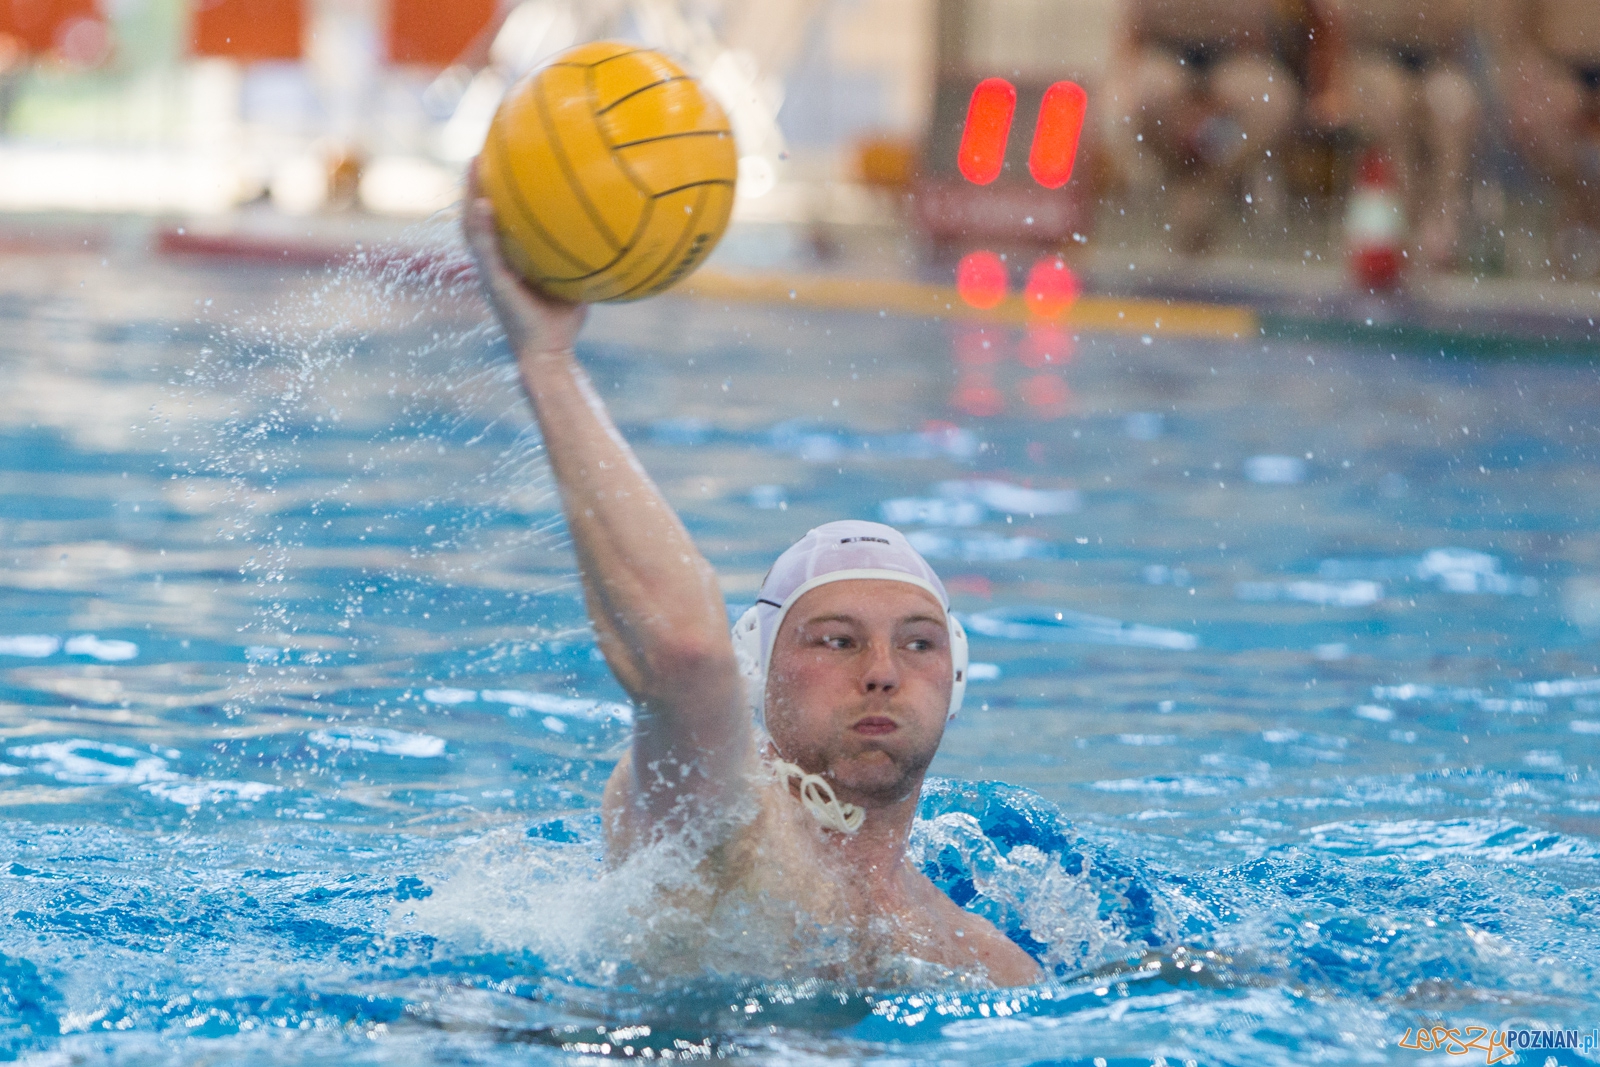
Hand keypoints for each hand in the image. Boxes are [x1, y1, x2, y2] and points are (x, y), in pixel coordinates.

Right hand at [462, 159, 587, 358]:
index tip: (499, 156)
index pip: (496, 217)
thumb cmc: (563, 320)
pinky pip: (484, 250)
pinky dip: (482, 226)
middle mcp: (493, 261)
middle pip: (477, 214)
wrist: (548, 352)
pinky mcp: (492, 283)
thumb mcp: (576, 279)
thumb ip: (583, 254)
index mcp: (507, 258)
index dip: (493, 189)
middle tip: (481, 149)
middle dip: (475, 182)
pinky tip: (485, 205)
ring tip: (473, 164)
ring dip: (470, 194)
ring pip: (471, 226)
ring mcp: (489, 271)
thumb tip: (615, 228)